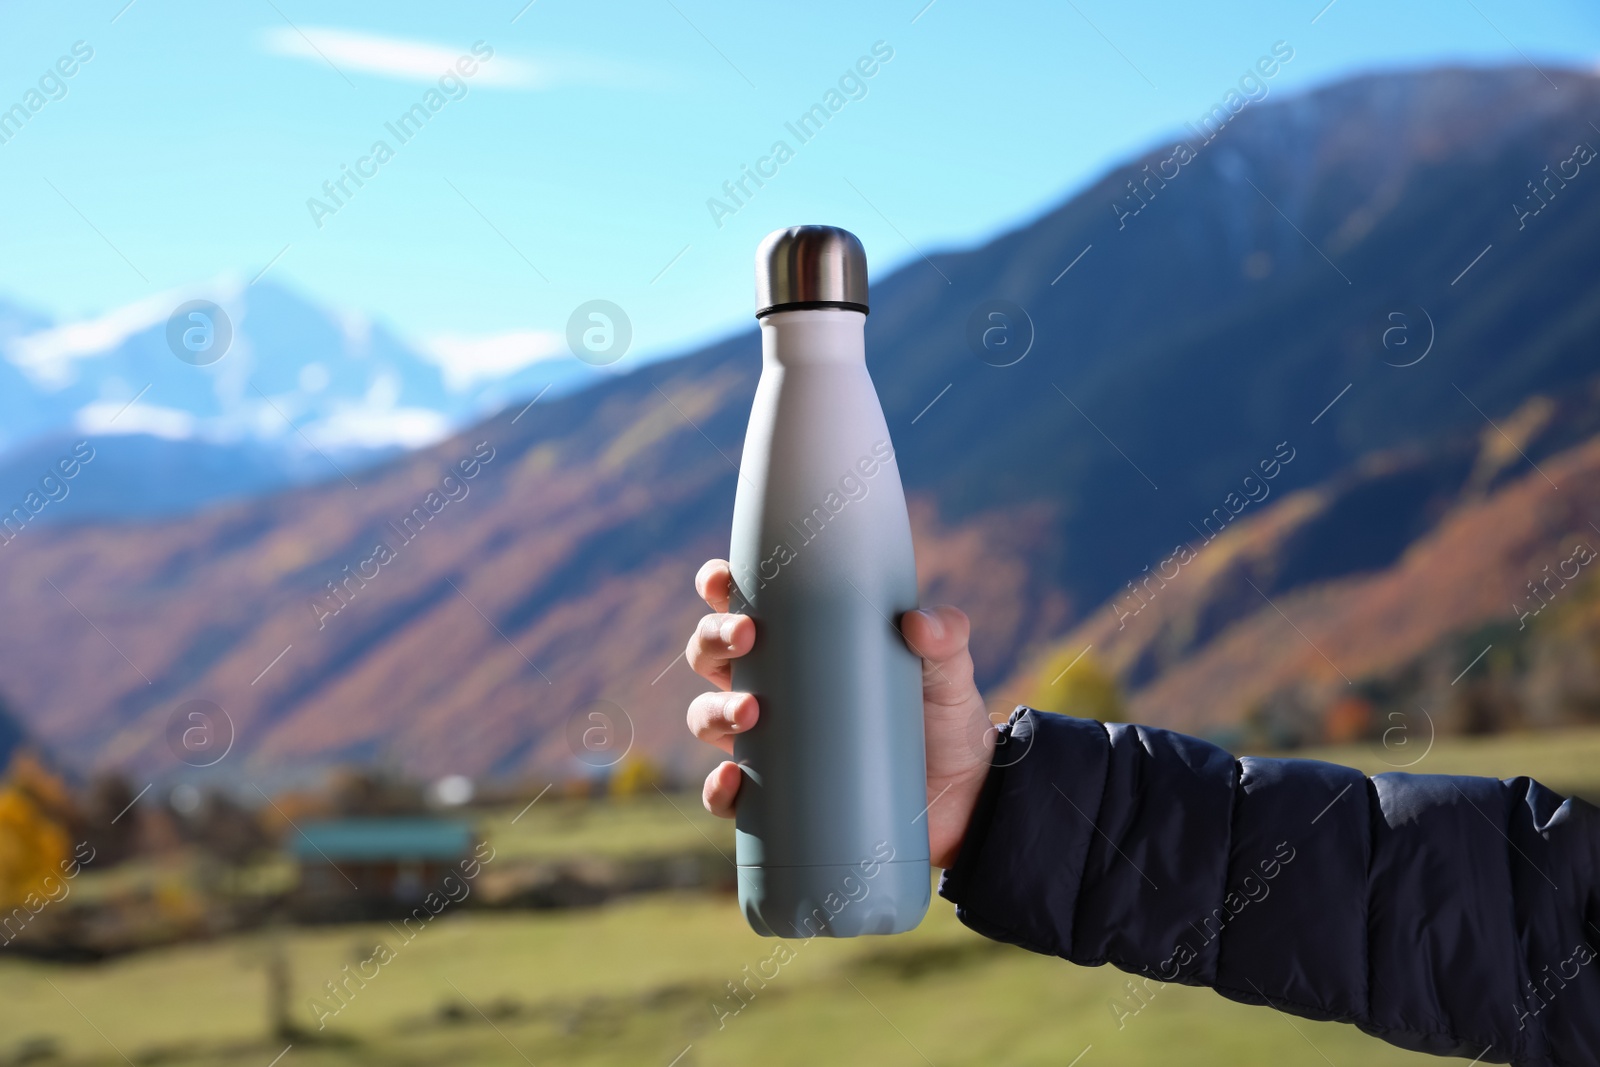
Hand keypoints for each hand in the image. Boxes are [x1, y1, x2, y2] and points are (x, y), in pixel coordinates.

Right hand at [684, 559, 995, 868]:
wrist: (962, 799)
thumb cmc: (943, 718)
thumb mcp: (948, 671)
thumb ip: (945, 637)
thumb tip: (917, 623)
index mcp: (800, 644)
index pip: (743, 604)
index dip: (718, 586)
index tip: (720, 580)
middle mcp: (771, 687)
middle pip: (710, 653)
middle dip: (713, 638)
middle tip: (747, 636)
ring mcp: (767, 742)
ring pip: (706, 717)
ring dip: (713, 709)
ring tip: (750, 711)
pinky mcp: (774, 796)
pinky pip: (726, 795)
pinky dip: (718, 788)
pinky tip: (733, 779)